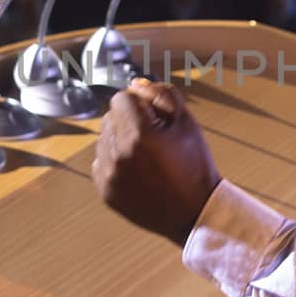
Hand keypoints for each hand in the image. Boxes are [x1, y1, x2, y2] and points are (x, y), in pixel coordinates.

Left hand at [92, 78, 220, 242]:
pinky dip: (115, 163)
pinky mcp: (105, 191)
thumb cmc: (194, 166)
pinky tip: (138, 171)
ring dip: (120, 141)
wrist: (195, 212)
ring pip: (103, 139)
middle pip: (110, 117)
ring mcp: (109, 175)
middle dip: (128, 120)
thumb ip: (161, 94)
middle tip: (153, 138)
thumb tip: (135, 85)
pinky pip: (100, 163)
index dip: (139, 102)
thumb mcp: (187, 122)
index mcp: (139, 134)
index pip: (121, 98)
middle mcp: (119, 154)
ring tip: (147, 157)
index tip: (153, 115)